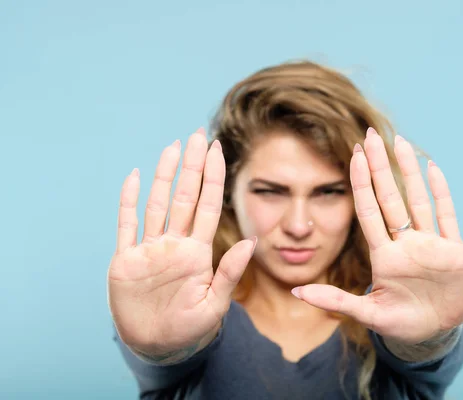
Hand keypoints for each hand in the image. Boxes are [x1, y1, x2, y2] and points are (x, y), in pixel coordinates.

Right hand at [107, 128, 254, 358]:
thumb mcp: (214, 304)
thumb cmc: (191, 328)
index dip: (212, 178)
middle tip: (198, 135)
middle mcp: (174, 244)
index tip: (217, 150)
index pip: (207, 206)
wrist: (159, 347)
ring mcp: (150, 249)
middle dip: (192, 166)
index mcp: (197, 252)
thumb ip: (230, 273)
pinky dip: (129, 201)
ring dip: (164, 176)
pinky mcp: (126, 261)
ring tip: (173, 147)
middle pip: (184, 197)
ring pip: (158, 204)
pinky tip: (135, 176)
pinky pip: (127, 225)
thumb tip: (252, 241)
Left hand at [292, 128, 462, 344]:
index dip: (360, 183)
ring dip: (410, 171)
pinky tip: (433, 167)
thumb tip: (296, 292)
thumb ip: (336, 301)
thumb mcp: (367, 313)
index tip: (353, 155)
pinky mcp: (454, 251)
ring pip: (417, 199)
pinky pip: (447, 216)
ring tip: (400, 141)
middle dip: (379, 167)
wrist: (434, 334)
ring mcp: (430, 244)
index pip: (368, 210)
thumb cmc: (399, 323)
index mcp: (384, 255)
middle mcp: (405, 243)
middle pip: (389, 197)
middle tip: (370, 135)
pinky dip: (442, 192)